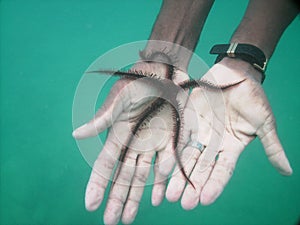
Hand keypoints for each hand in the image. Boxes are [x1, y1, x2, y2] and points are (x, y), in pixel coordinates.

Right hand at [73, 61, 187, 223]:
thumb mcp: (121, 96)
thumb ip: (103, 118)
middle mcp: (134, 143)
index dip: (97, 185)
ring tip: (128, 219)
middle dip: (116, 199)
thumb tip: (76, 135)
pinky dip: (161, 184)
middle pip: (123, 177)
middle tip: (110, 223)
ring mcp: (153, 144)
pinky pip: (166, 167)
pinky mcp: (172, 141)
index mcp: (119, 134)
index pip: (106, 165)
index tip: (90, 206)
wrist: (167, 71)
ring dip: (135, 198)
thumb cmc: (141, 79)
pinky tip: (159, 200)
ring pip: (142, 177)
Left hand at [164, 58, 292, 208]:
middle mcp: (213, 143)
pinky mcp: (188, 119)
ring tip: (168, 193)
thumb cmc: (253, 97)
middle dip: (192, 185)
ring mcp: (200, 132)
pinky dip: (171, 150)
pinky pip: (178, 136)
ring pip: (187, 156)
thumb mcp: (264, 123)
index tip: (204, 200)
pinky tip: (162, 165)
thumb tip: (288, 172)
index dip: (214, 184)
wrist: (236, 74)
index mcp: (232, 146)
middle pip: (201, 168)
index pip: (222, 170)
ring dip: (178, 174)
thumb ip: (272, 147)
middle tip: (183, 203)